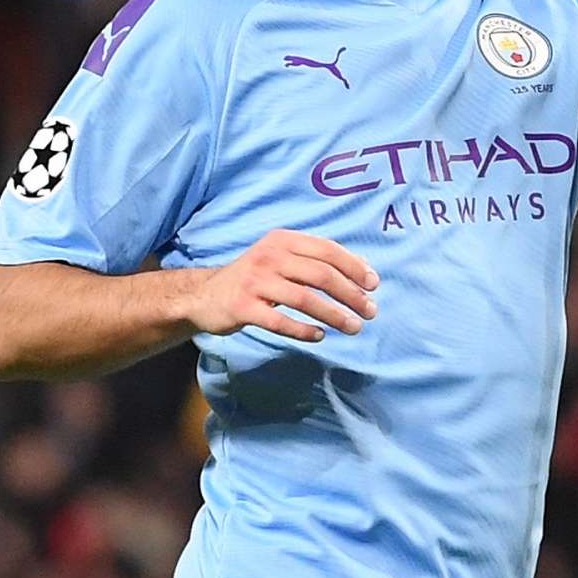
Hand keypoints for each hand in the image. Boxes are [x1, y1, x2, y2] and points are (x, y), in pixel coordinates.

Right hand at [188, 229, 378, 342]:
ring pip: (304, 299)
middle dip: (351, 295)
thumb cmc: (256, 278)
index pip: (328, 250)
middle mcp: (269, 256)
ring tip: (354, 327)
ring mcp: (254, 282)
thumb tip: (365, 268)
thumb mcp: (284, 260)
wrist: (204, 295)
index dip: (354, 268)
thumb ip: (319, 261)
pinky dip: (303, 330)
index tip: (374, 286)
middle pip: (321, 275)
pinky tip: (320, 336)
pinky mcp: (241, 307)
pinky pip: (279, 321)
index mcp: (283, 240)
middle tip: (371, 312)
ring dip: (335, 315)